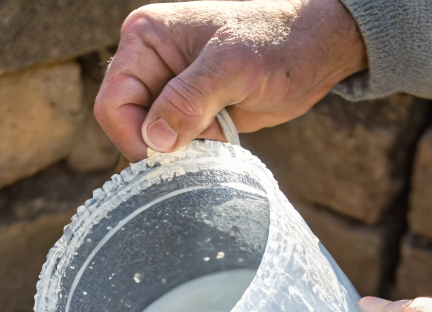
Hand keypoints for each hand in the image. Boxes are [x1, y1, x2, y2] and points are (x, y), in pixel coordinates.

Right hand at [95, 0, 367, 161]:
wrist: (318, 47)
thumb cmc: (279, 42)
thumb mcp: (234, 66)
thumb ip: (191, 98)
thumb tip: (155, 138)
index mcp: (145, 38)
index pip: (113, 103)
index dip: (135, 136)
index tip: (172, 153)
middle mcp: (149, 62)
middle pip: (128, 125)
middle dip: (163, 143)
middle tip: (207, 139)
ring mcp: (169, 87)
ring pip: (152, 139)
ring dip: (182, 149)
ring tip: (221, 131)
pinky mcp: (190, 110)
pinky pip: (176, 144)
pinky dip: (196, 151)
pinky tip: (224, 136)